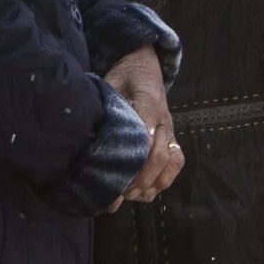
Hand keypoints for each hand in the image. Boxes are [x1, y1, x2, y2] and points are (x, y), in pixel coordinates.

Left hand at [103, 47, 183, 208]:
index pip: (143, 131)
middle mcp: (162, 119)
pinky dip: (165, 179)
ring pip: (171, 160)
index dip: (133, 154)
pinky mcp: (171, 137)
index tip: (119, 171)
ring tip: (134, 195)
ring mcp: (169, 129)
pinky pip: (177, 160)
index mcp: (146, 101)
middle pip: (159, 153)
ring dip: (154, 181)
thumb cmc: (122, 78)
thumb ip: (104, 106)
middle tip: (122, 191)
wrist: (143, 67)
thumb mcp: (110, 85)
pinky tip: (148, 192)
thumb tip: (86, 128)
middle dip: (141, 176)